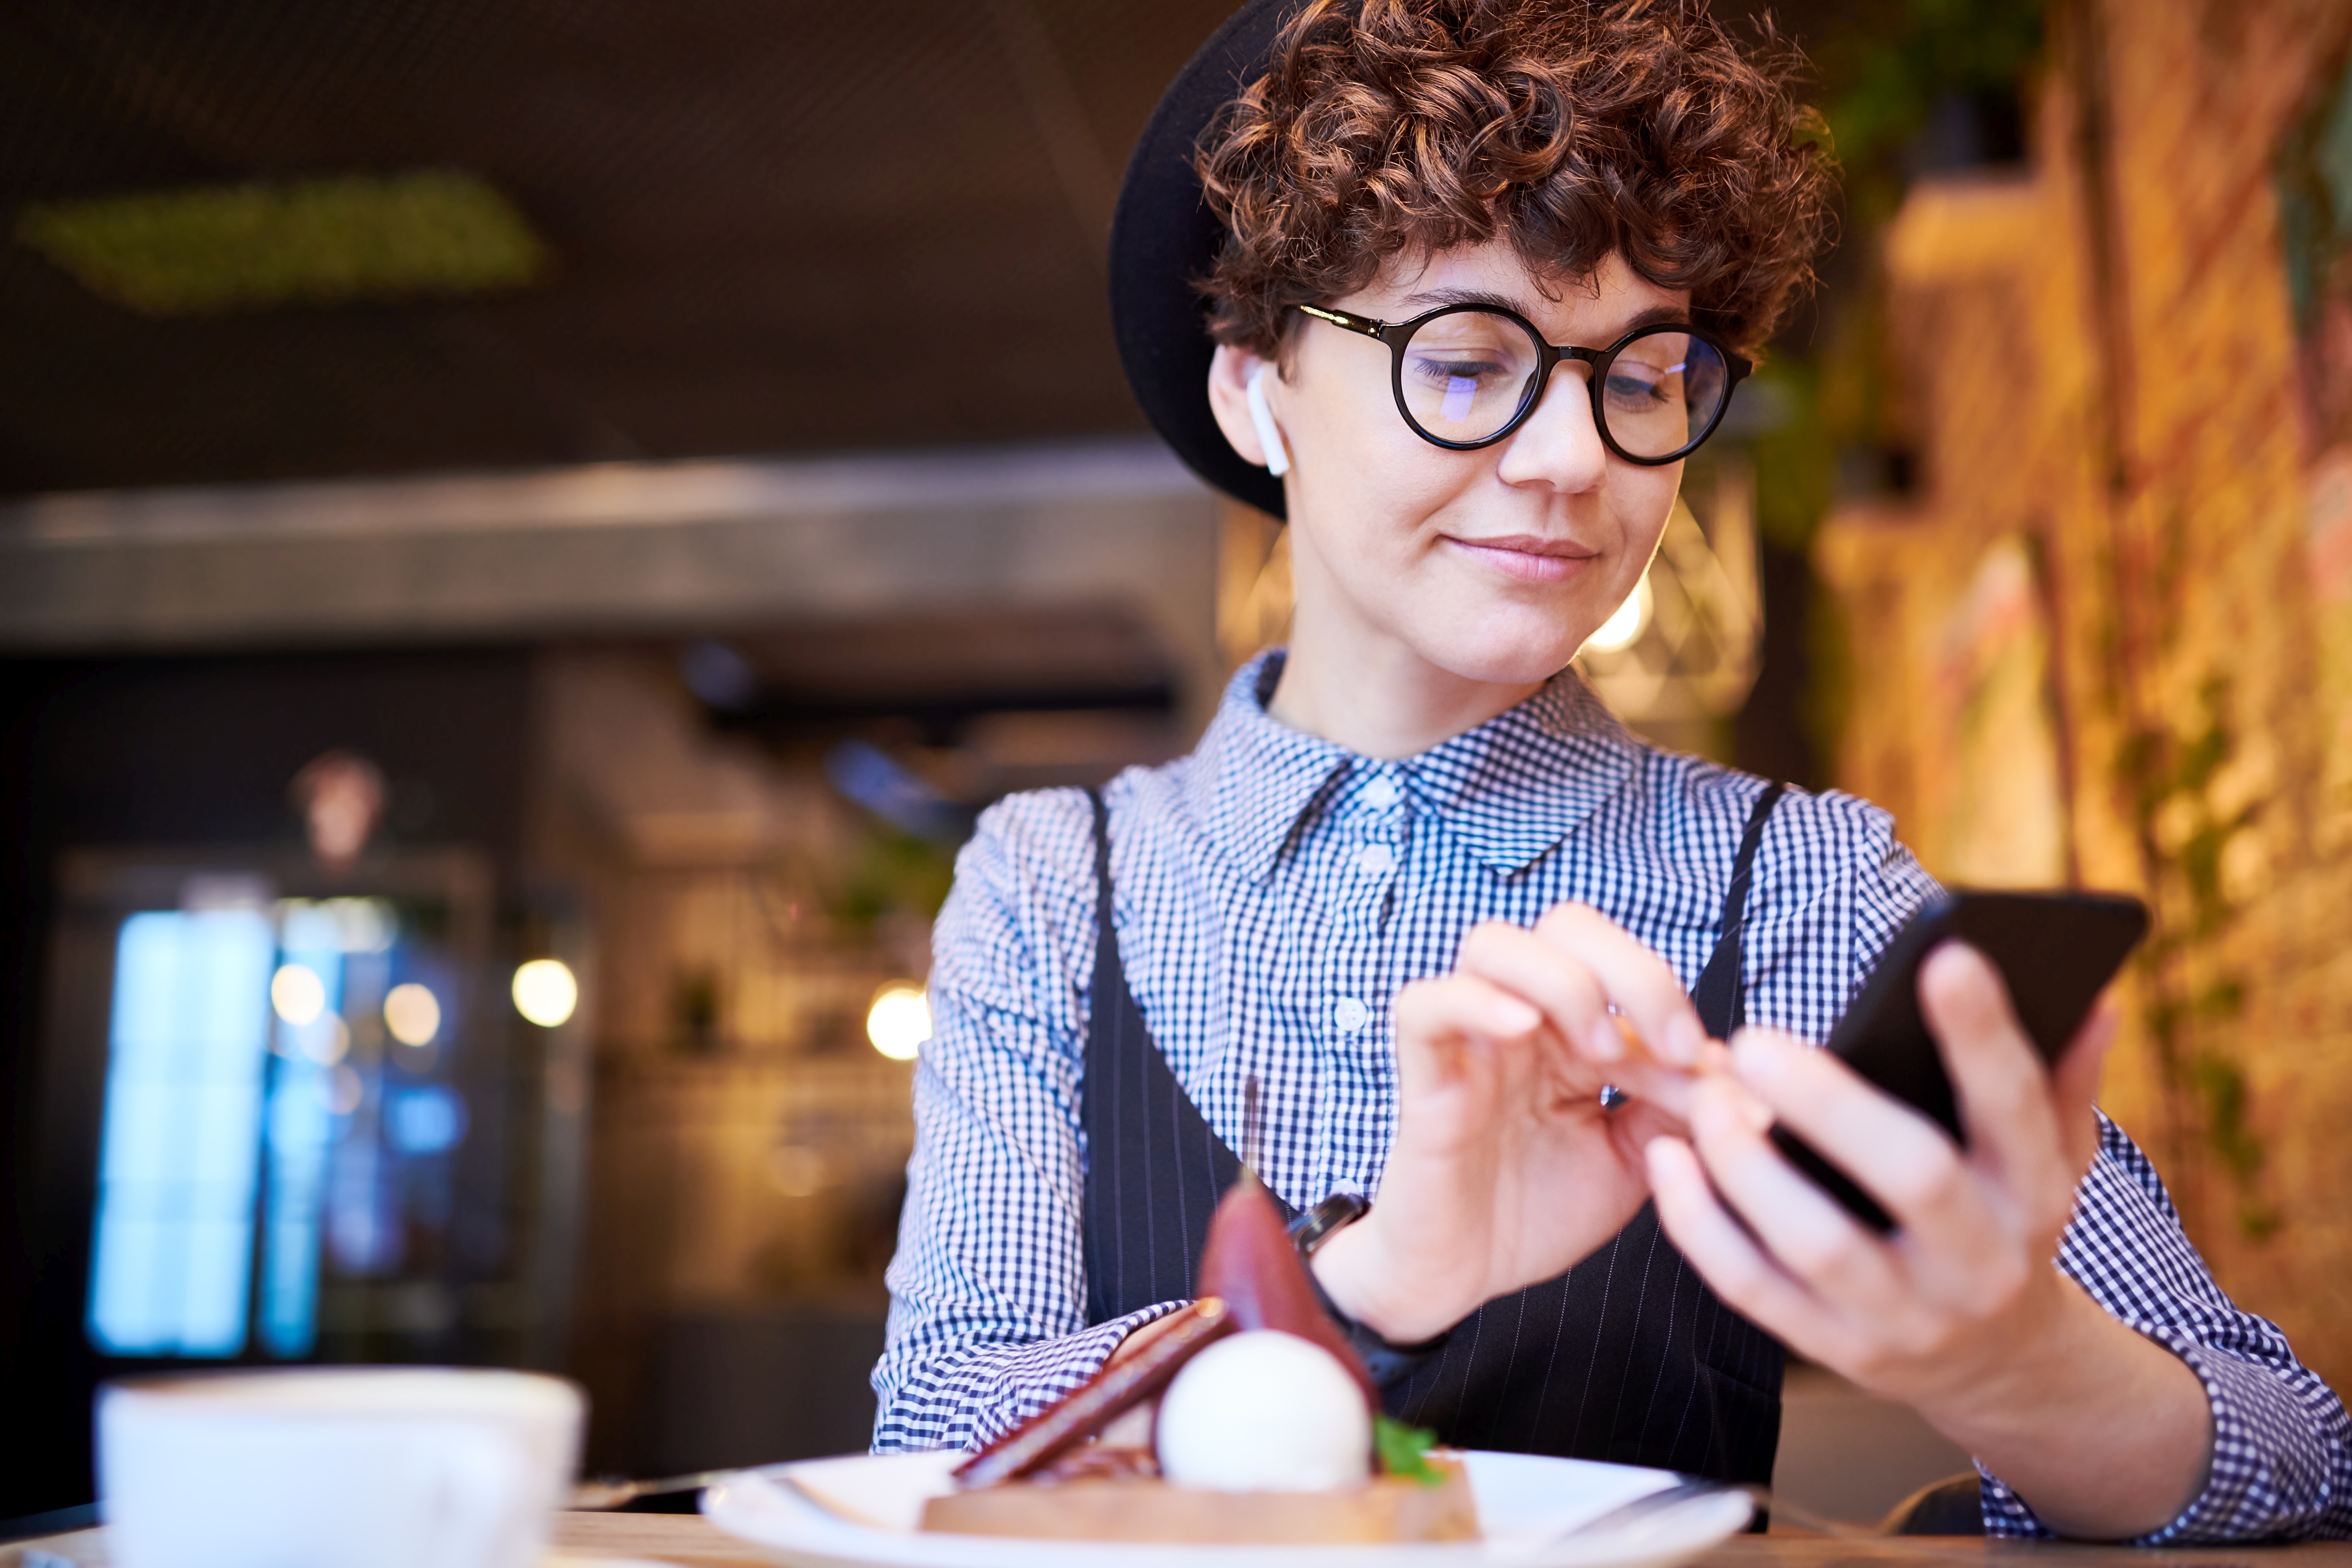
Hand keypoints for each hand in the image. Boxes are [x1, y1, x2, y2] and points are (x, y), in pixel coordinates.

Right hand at [1312, 904, 1711, 1342]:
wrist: (1464, 1278)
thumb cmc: (1538, 1212)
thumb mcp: (1633, 1159)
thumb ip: (1676, 1109)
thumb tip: (1734, 1070)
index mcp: (1572, 1032)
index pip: (1627, 972)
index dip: (1677, 1009)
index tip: (1710, 1073)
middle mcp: (1522, 1021)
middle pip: (1566, 926)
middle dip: (1631, 969)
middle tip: (1666, 1044)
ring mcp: (1468, 1042)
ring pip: (1494, 945)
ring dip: (1562, 981)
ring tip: (1598, 1049)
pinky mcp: (1423, 1076)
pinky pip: (1424, 1005)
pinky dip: (1473, 1001)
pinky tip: (1521, 1028)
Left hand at [1645, 942, 2212, 1538]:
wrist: (2001, 1364)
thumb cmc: (2006, 1220)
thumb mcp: (2049, 1158)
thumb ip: (2059, 1078)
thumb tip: (2090, 996)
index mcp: (2034, 1196)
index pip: (2016, 1109)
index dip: (1984, 1036)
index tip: (1946, 956)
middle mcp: (1980, 1261)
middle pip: (1914, 1178)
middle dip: (1831, 1106)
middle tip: (1752, 1039)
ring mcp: (1908, 1316)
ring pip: (1820, 1244)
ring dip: (1750, 1166)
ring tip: (1704, 1099)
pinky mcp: (1838, 1351)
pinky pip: (1754, 1290)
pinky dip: (1701, 1227)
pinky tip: (1668, 1162)